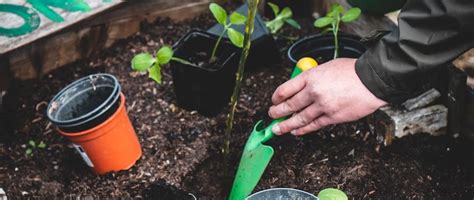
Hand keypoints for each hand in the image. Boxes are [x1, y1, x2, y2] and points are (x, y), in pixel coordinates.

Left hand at [268, 58, 386, 135]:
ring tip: (277, 129)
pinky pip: (313, 125)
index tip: (274, 101)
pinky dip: (303, 129)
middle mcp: (314, 91)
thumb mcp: (327, 67)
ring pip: (299, 118)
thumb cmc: (352, 71)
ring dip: (286, 125)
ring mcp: (323, 106)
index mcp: (311, 76)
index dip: (276, 97)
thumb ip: (312, 77)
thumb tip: (301, 87)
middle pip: (289, 105)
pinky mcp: (332, 117)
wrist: (372, 80)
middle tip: (271, 116)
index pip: (285, 89)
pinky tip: (296, 131)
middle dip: (277, 112)